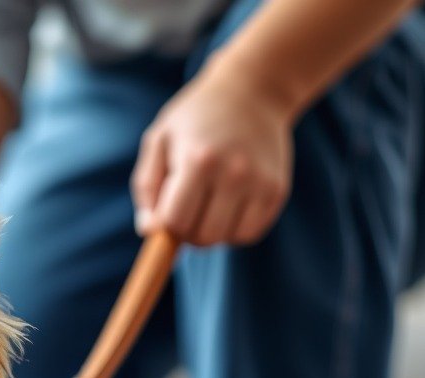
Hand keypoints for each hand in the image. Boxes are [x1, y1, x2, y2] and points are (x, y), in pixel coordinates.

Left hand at [132, 63, 293, 246]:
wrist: (253, 90)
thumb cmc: (196, 119)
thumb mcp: (159, 140)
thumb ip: (146, 188)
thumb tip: (150, 229)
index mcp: (199, 161)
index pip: (175, 222)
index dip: (163, 223)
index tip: (165, 207)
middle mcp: (234, 173)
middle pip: (202, 237)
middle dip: (187, 231)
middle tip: (186, 207)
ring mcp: (260, 183)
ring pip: (226, 240)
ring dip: (212, 231)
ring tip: (208, 203)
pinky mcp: (277, 191)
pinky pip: (250, 234)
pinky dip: (234, 229)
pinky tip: (228, 204)